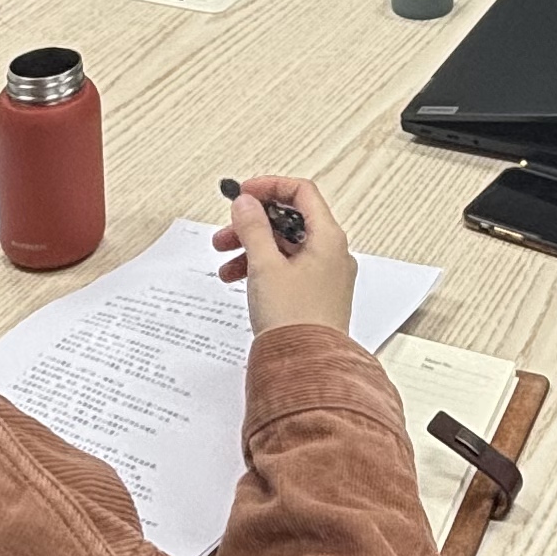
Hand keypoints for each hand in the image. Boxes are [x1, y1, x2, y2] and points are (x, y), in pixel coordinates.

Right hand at [213, 174, 357, 336]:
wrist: (307, 368)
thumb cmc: (295, 319)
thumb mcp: (265, 266)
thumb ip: (253, 228)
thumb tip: (246, 202)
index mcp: (328, 238)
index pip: (302, 193)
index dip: (270, 187)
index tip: (243, 194)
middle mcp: (332, 254)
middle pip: (290, 222)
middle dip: (253, 225)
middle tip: (226, 233)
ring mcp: (325, 277)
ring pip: (285, 249)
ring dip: (252, 249)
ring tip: (225, 263)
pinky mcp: (315, 297)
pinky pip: (287, 271)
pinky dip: (263, 270)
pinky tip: (239, 281)